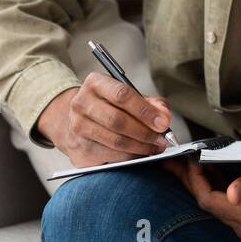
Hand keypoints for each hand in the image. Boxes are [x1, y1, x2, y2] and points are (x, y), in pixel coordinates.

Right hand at [37, 73, 173, 168]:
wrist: (76, 121)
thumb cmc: (108, 107)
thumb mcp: (128, 97)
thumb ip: (150, 103)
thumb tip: (164, 115)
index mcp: (95, 83)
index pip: (122, 95)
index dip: (145, 110)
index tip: (163, 122)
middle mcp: (81, 104)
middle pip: (118, 121)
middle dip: (145, 132)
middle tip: (162, 139)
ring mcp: (77, 128)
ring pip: (115, 141)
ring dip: (141, 147)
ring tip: (155, 147)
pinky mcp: (78, 150)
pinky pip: (110, 156)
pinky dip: (130, 157)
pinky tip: (140, 155)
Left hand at [161, 156, 240, 239]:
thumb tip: (232, 191)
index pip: (210, 199)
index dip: (196, 180)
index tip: (191, 160)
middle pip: (206, 202)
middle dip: (190, 180)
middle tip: (172, 162)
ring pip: (212, 203)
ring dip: (198, 183)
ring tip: (181, 165)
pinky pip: (221, 203)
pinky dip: (210, 187)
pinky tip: (203, 172)